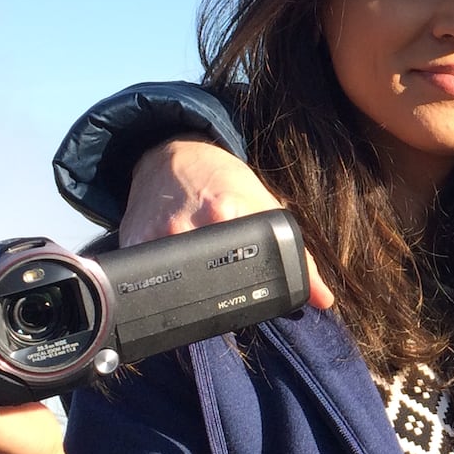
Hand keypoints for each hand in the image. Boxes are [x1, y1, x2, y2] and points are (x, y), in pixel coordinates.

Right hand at [120, 138, 334, 308]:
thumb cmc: (225, 180)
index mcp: (225, 214)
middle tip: (227, 287)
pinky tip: (175, 271)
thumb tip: (322, 299)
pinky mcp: (131, 245)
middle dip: (220, 298)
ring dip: (191, 292)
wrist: (173, 154)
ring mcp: (155, 237)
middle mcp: (186, 227)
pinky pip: (147, 279)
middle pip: (205, 287)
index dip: (249, 295)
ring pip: (176, 288)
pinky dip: (164, 283)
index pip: (242, 273)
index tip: (254, 296)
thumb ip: (300, 257)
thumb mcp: (269, 207)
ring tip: (202, 278)